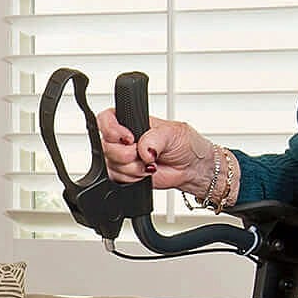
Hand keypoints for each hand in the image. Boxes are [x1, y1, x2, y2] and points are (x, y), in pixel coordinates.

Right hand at [95, 110, 234, 206]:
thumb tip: (143, 149)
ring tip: (150, 163)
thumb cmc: (185, 144)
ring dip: (133, 168)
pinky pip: (117, 178)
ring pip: (112, 164)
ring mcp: (123, 157)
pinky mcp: (125, 174)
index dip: (112, 130)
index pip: (106, 119)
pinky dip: (132, 178)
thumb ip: (154, 138)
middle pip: (106, 145)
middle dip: (126, 154)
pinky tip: (145, 172)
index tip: (130, 138)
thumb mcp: (172, 132)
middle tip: (145, 154)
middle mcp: (124, 139)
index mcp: (131, 121)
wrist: (191, 167)